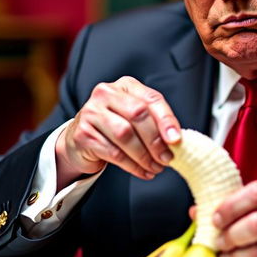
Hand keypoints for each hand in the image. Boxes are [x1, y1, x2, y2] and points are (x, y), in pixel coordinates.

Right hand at [55, 76, 180, 187]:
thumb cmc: (114, 126)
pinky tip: (143, 171)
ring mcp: (91, 112)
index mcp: (126, 85)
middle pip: (138, 114)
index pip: (151, 99)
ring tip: (156, 167)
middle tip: (167, 158)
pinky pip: (113, 152)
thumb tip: (176, 141)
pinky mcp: (83, 134)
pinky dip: (132, 165)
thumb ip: (154, 123)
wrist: (80, 140)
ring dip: (144, 155)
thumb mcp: (135, 118)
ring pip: (125, 134)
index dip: (166, 119)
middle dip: (155, 140)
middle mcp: (106, 94)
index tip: (176, 139)